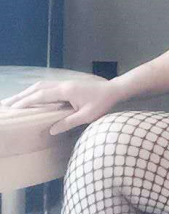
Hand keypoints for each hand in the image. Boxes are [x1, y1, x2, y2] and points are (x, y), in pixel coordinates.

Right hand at [0, 76, 122, 135]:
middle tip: (7, 105)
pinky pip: (47, 87)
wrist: (114, 90)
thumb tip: (51, 129)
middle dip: (21, 96)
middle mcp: (63, 85)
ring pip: (42, 85)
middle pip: (37, 88)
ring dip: (27, 93)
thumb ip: (69, 122)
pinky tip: (32, 98)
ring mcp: (65, 84)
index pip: (41, 95)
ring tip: (15, 101)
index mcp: (66, 91)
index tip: (13, 108)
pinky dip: (36, 92)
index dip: (26, 101)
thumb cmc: (102, 103)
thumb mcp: (86, 116)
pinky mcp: (67, 86)